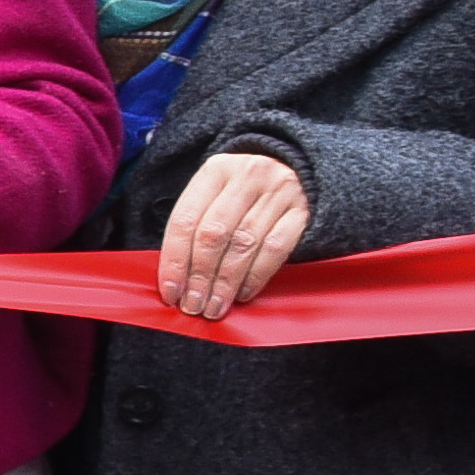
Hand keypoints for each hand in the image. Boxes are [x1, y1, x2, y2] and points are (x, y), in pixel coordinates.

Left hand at [152, 146, 310, 321]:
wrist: (299, 168)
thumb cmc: (244, 190)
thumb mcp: (216, 192)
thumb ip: (195, 225)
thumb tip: (175, 277)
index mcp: (215, 171)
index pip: (185, 220)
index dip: (174, 260)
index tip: (170, 291)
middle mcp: (248, 176)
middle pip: (214, 234)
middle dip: (199, 276)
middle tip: (193, 305)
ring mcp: (279, 192)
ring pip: (244, 245)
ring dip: (225, 283)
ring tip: (214, 306)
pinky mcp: (304, 211)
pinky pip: (275, 249)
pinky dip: (255, 276)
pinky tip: (243, 293)